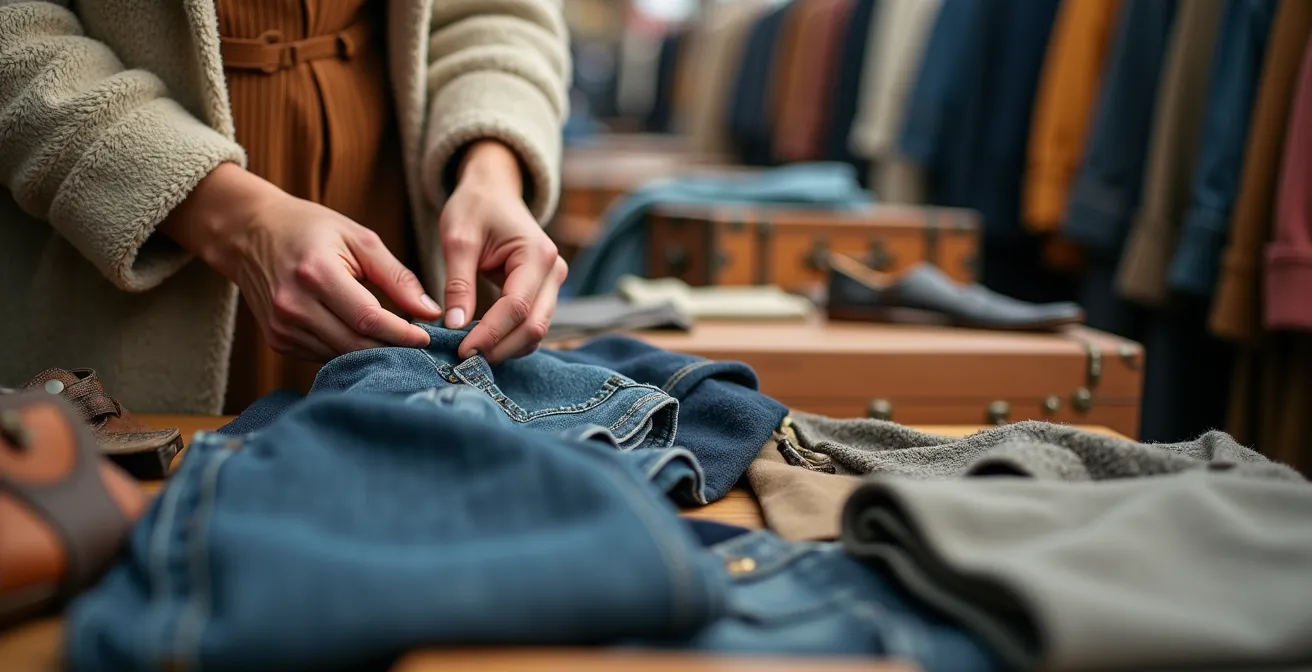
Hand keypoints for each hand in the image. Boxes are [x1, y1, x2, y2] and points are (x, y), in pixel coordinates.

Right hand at [161, 163, 441, 359]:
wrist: (249, 232)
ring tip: (399, 343)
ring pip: (341, 356)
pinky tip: (365, 339)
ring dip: (373, 354)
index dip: (402, 333)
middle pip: (356, 343)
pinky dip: (349, 352)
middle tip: (422, 345)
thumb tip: (431, 311)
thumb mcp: (360, 239)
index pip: (368, 318)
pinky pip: (324, 356)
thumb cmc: (310, 229)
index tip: (429, 337)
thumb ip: (397, 276)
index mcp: (316, 274)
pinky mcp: (278, 340)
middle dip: (393, 348)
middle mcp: (294, 305)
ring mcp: (282, 327)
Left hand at [440, 141, 565, 361]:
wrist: (493, 191)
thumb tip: (456, 327)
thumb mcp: (458, 239)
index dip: (490, 334)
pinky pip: (531, 324)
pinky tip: (483, 343)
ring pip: (536, 331)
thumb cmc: (475, 207)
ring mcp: (553, 283)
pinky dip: (510, 339)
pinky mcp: (544, 292)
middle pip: (534, 326)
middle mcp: (554, 271)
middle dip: (500, 347)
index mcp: (536, 254)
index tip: (460, 350)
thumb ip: (458, 284)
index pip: (517, 306)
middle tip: (464, 360)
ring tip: (471, 354)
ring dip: (506, 348)